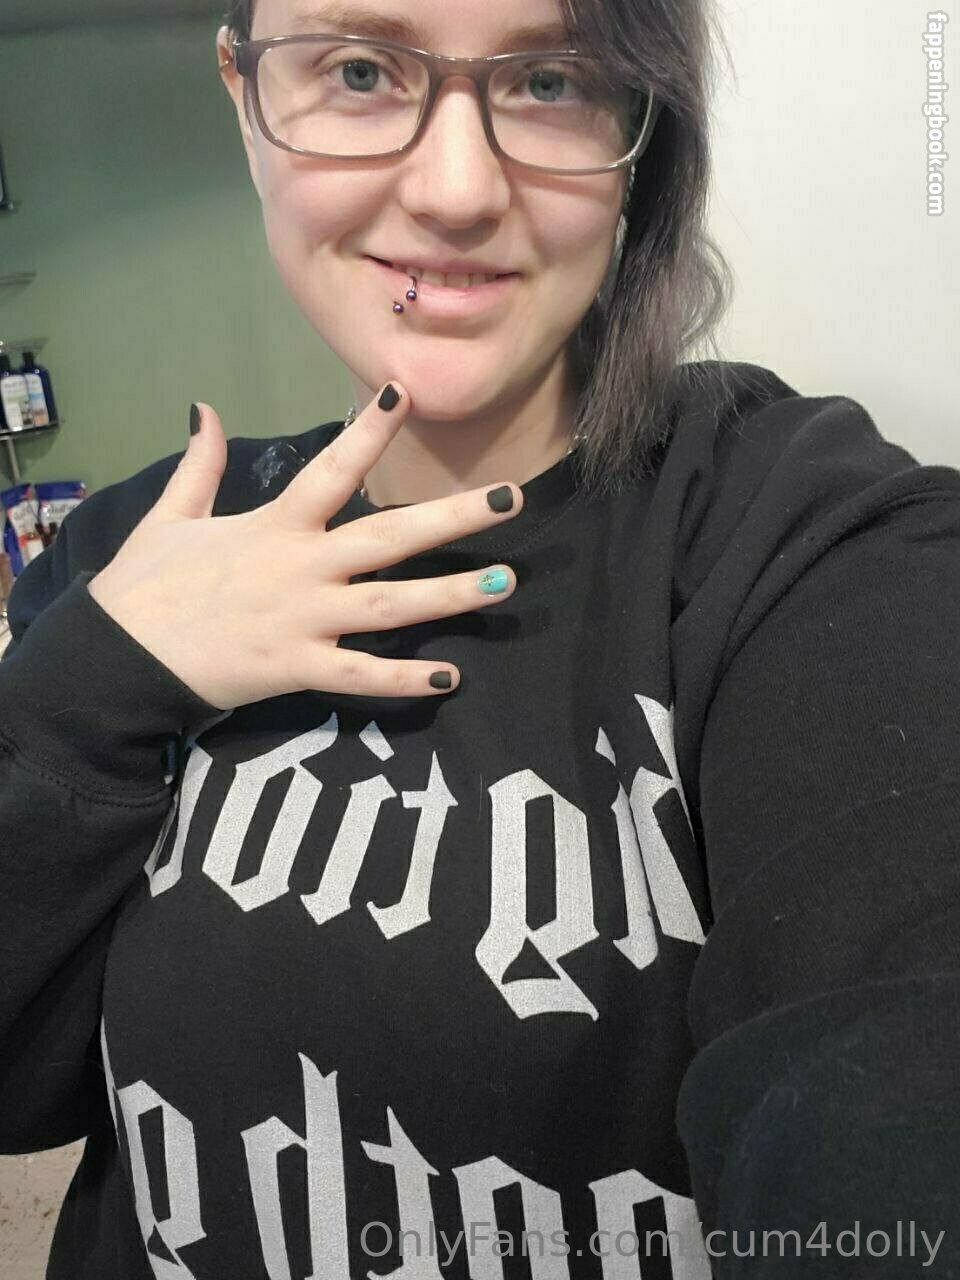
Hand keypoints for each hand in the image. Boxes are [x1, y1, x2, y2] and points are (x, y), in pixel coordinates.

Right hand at [86, 384, 522, 709]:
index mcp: (274, 526)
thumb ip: (200, 465)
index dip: (369, 431)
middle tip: (513, 498)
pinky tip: (451, 678)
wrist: (115, 660)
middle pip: (389, 537)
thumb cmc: (144, 588)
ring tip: (504, 584)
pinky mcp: (297, 669)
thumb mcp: (169, 517)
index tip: (406, 391)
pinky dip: (404, 680)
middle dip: (453, 517)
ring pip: (390, 605)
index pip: (332, 468)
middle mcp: (301, 567)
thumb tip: (206, 407)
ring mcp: (304, 620)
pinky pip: (360, 675)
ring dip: (450, 595)